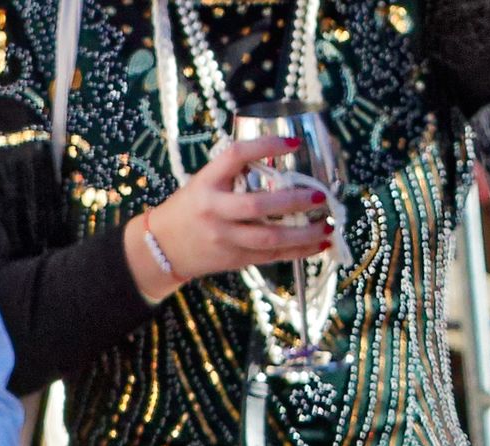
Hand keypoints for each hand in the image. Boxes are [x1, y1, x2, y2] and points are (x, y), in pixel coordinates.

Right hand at [133, 136, 335, 304]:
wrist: (161, 248)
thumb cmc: (190, 209)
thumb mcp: (205, 182)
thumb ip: (237, 172)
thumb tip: (286, 159)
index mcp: (206, 182)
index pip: (236, 155)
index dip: (266, 146)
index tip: (294, 143)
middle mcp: (213, 210)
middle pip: (257, 205)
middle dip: (293, 201)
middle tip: (321, 195)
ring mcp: (223, 237)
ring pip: (268, 238)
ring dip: (303, 233)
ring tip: (328, 225)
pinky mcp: (233, 259)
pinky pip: (271, 256)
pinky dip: (298, 251)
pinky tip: (319, 245)